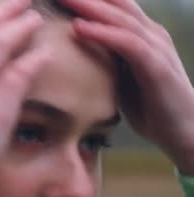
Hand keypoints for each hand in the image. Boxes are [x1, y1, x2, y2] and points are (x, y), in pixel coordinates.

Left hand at [60, 0, 193, 173]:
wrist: (181, 129)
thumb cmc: (147, 103)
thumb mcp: (119, 74)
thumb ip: (104, 57)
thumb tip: (70, 52)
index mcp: (139, 33)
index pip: (112, 4)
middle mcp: (149, 33)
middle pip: (114, 2)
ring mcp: (155, 47)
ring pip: (119, 18)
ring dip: (88, 5)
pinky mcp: (156, 66)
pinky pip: (127, 43)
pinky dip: (103, 33)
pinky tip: (79, 28)